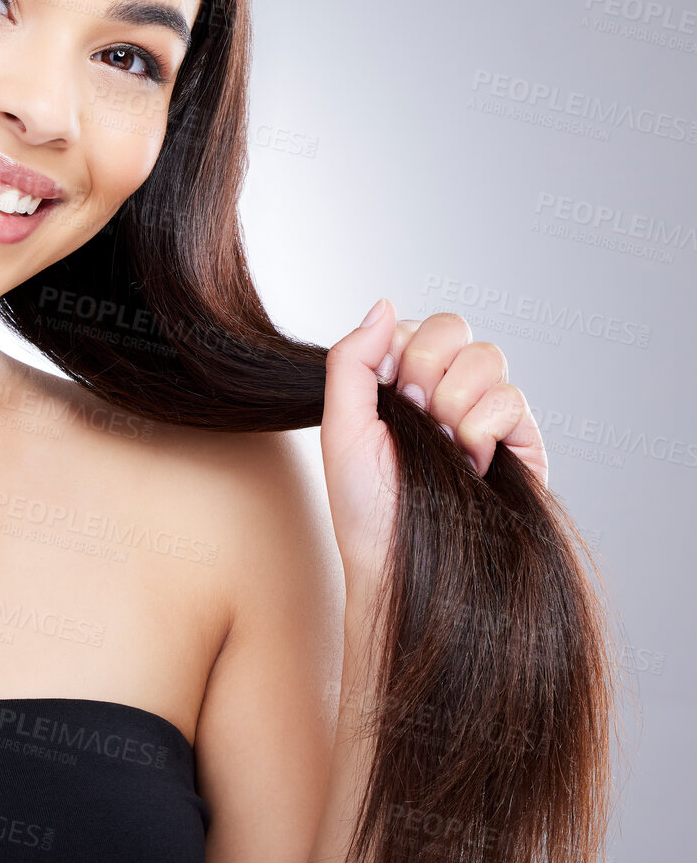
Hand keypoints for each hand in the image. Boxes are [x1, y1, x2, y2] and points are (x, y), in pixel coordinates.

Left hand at [320, 298, 548, 583]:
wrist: (398, 559)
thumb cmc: (364, 503)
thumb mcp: (340, 424)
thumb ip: (353, 359)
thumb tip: (383, 303)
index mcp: (403, 383)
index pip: (415, 325)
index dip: (400, 352)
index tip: (390, 394)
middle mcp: (447, 391)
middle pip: (454, 327)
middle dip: (426, 368)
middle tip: (416, 415)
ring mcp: (486, 414)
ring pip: (488, 356)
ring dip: (453, 401)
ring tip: (442, 444)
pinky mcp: (522, 442)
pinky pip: (512, 398)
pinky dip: (482, 428)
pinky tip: (469, 462)